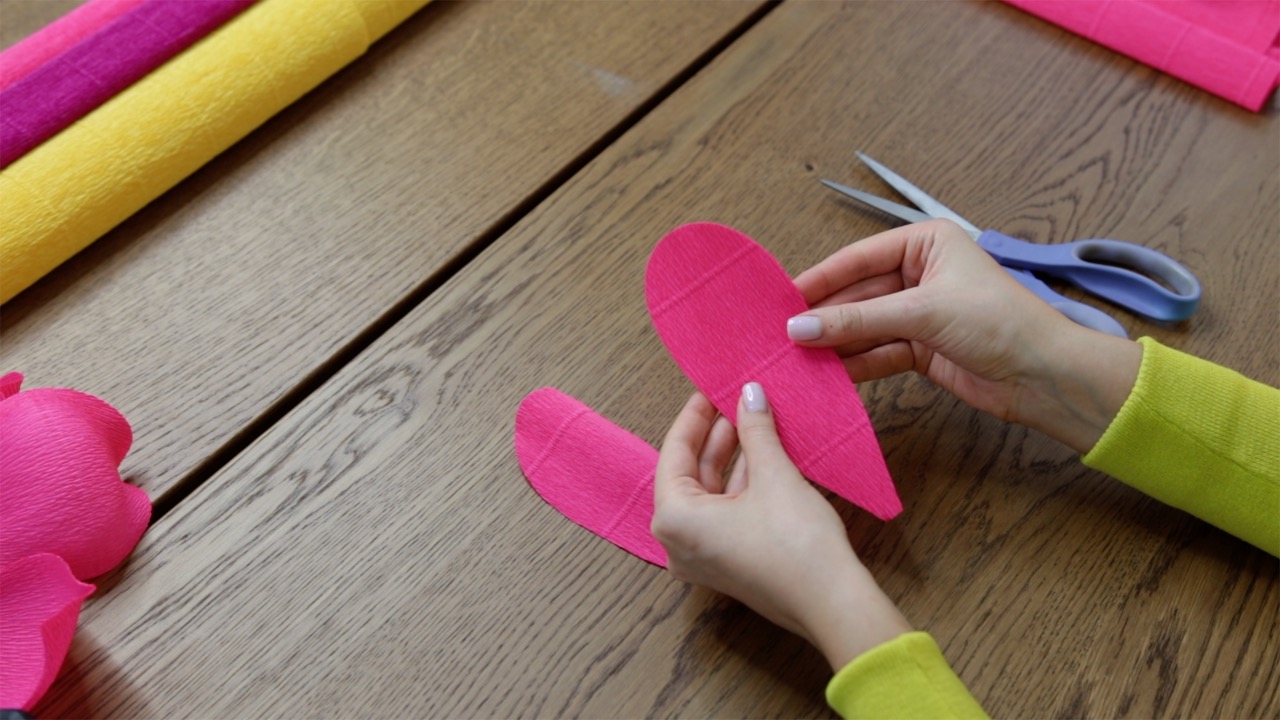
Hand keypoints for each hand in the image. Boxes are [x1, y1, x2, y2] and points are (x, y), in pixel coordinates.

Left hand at [652, 385, 911, 670]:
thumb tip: (750, 393)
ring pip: (710, 493)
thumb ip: (755, 431)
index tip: (709, 386)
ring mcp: (701, 557)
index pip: (675, 453)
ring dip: (732, 457)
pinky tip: (762, 454)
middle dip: (716, 435)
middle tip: (734, 398)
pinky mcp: (727, 564)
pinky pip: (724, 513)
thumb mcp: (774, 475)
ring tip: (752, 419)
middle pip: (690, 474)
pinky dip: (741, 484)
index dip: (695, 416)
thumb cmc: (797, 543)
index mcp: (674, 519)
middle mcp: (677, 542)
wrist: (833, 603)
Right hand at [788, 219, 1141, 452]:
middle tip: (781, 335)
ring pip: (864, 326)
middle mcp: (920, 273)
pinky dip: (854, 364)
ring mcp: (919, 313)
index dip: (820, 280)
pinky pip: (876, 352)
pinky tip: (826, 374)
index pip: (859, 259)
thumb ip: (857, 322)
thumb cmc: (999, 322)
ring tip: (795, 358)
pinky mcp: (921, 348)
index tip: (782, 299)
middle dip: (823, 317)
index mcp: (925, 243)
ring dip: (834, 343)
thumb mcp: (922, 312)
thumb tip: (799, 327)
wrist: (1045, 375)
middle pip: (857, 295)